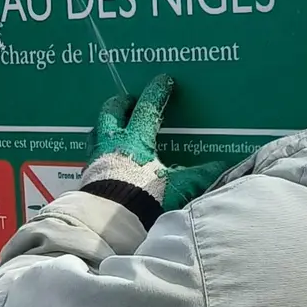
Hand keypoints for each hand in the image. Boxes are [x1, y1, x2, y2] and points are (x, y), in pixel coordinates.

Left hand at [78, 75, 227, 222]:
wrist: (110, 226)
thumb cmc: (143, 201)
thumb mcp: (178, 187)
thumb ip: (198, 175)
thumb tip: (220, 167)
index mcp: (135, 141)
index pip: (147, 108)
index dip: (157, 92)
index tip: (163, 80)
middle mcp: (111, 146)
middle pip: (109, 114)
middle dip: (119, 104)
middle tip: (128, 100)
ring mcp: (95, 163)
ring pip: (95, 135)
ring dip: (104, 129)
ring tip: (112, 129)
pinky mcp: (86, 182)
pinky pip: (91, 161)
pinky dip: (99, 157)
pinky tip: (105, 163)